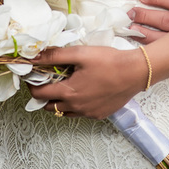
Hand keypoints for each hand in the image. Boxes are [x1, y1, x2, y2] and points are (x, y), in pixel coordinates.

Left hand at [29, 45, 147, 119]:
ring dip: (59, 102)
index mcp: (69, 92)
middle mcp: (76, 107)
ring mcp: (88, 113)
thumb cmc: (109, 61)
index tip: (34, 76)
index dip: (33, 85)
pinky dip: (75, 105)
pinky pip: (80, 114)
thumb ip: (55, 56)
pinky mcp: (99, 115)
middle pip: (49, 106)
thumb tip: (33, 57)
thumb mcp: (80, 54)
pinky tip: (83, 92)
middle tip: (49, 80)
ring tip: (65, 86)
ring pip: (64, 112)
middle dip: (44, 94)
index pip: (39, 94)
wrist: (135, 72)